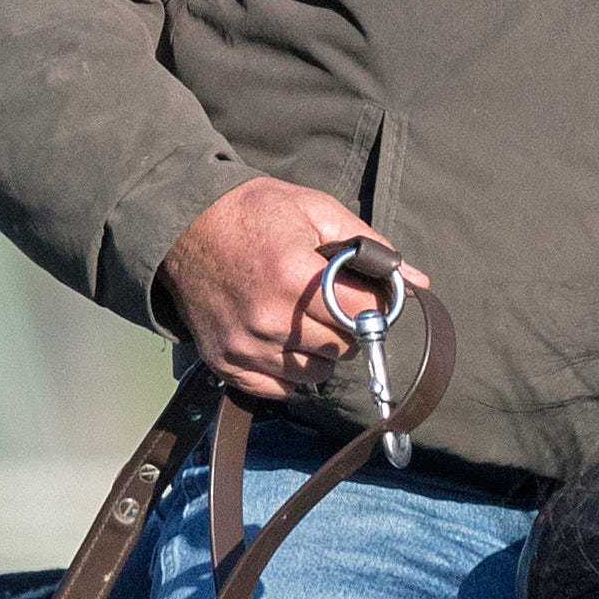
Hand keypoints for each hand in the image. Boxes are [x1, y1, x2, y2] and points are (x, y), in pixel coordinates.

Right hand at [155, 175, 426, 400]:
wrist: (180, 226)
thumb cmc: (252, 212)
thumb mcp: (314, 210)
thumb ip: (369, 246)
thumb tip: (417, 282)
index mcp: (295, 277)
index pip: (363, 317)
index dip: (373, 306)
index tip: (363, 295)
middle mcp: (269, 319)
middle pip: (342, 349)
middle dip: (347, 328)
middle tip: (331, 304)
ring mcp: (245, 345)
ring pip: (314, 374)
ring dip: (320, 353)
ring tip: (304, 320)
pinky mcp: (225, 362)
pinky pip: (278, 389)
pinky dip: (289, 372)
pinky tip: (284, 341)